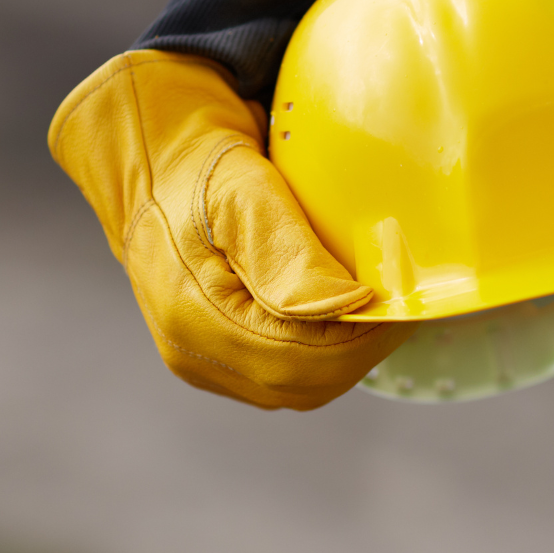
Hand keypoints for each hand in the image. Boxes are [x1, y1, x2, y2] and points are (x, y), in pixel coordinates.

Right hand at [48, 50, 409, 409]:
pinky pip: (279, 376)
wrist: (153, 166)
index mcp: (193, 315)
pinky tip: (340, 319)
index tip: (400, 304)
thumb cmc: (200, 164)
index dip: (359, 340)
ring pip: (294, 388)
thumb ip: (291, 254)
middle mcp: (191, 350)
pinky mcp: (212, 357)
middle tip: (399, 309)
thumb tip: (349, 306)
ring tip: (374, 313)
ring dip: (342, 357)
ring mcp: (198, 360)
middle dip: (358, 352)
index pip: (298, 359)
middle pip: (299, 384)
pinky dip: (319, 356)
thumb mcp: (245, 190)